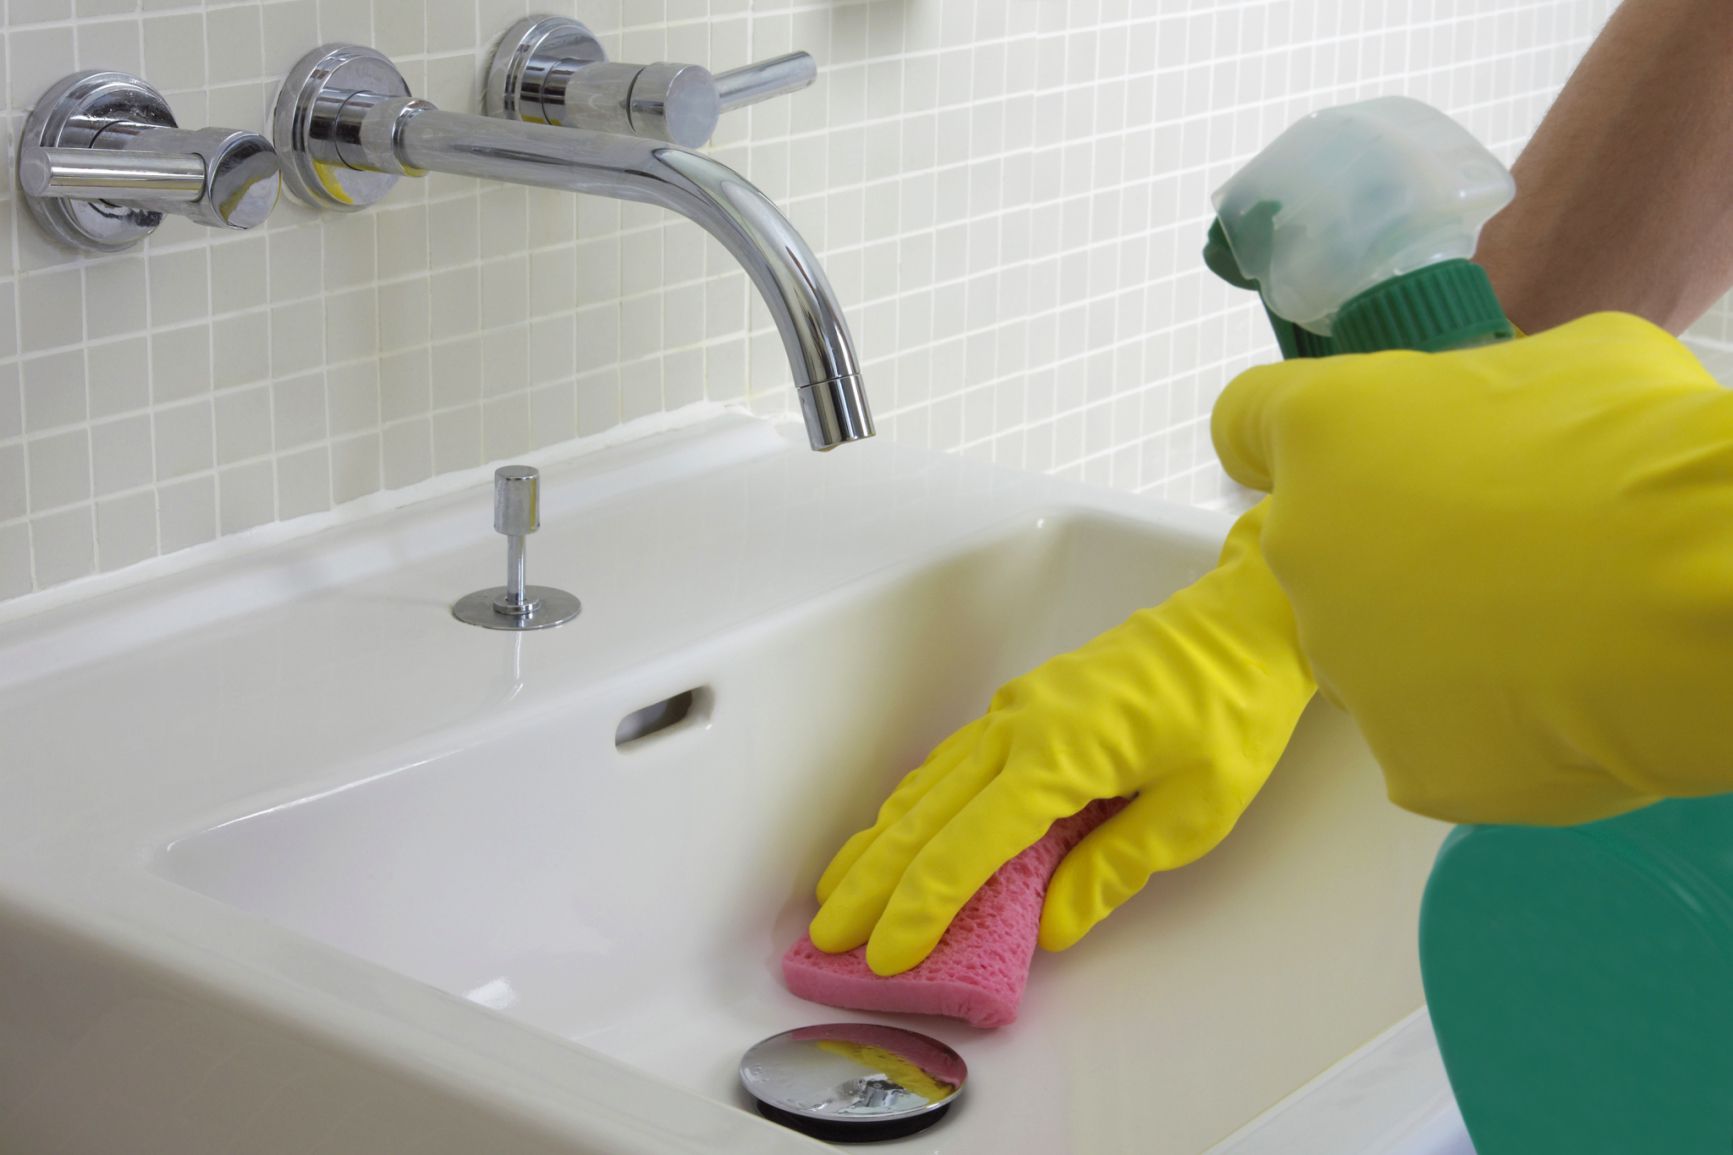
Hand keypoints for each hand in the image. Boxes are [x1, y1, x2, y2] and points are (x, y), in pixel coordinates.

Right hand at [808, 504, 1315, 975]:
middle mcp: (1020, 726)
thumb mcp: (1195, 811)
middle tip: (828, 936)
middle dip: (873, 882)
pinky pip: (952, 760)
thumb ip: (1114, 869)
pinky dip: (914, 802)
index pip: (968, 847)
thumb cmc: (1231, 710)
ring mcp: (1018, 709)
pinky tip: (896, 827)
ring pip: (928, 784)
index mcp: (1058, 755)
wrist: (1244, 624)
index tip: (885, 954)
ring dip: (880, 841)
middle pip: (926, 816)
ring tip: (838, 889)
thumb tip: (1050, 928)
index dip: (921, 907)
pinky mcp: (1028, 703)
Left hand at [1213, 312, 1732, 824]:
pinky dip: (1495, 730)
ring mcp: (1346, 661)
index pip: (1252, 421)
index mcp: (1326, 430)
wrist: (1691, 595)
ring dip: (1444, 643)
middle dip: (1399, 550)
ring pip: (1381, 653)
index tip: (1341, 455)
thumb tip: (1509, 429)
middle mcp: (1305, 548)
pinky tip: (1568, 707)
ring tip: (1556, 636)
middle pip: (1329, 552)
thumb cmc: (1635, 449)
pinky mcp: (1404, 761)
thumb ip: (1489, 401)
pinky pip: (1439, 740)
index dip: (1302, 439)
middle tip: (1508, 552)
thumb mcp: (1565, 365)